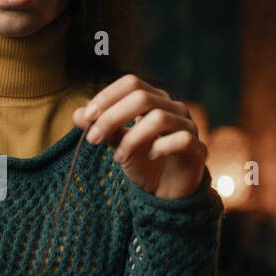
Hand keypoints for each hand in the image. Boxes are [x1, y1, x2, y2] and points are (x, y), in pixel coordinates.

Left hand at [73, 74, 207, 200]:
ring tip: (118, 158)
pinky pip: (180, 140)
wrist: (168, 192)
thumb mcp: (118, 144)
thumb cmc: (145, 163)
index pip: (131, 83)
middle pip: (142, 98)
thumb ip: (103, 128)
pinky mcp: (198, 149)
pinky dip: (159, 148)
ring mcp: (189, 127)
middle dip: (112, 117)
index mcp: (155, 100)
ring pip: (159, 118)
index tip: (86, 118)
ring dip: (131, 139)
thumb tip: (77, 114)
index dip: (107, 97)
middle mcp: (174, 108)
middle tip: (93, 139)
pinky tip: (149, 157)